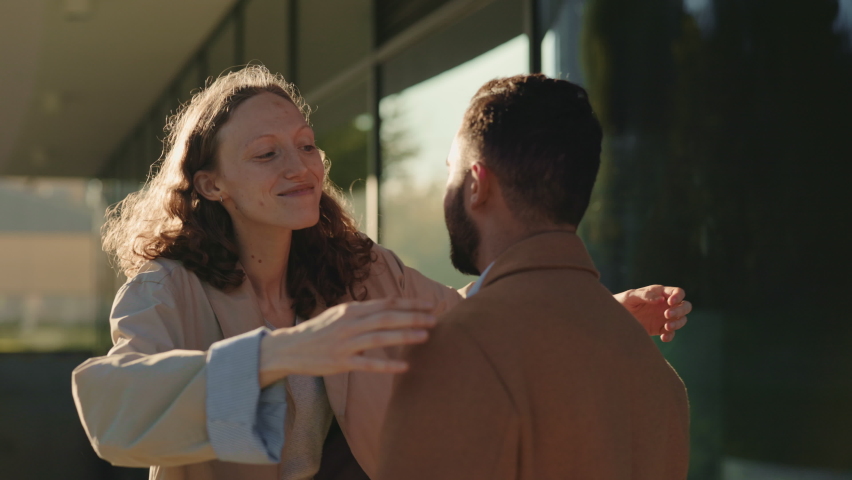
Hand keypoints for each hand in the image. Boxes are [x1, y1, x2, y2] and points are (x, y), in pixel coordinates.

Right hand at [259, 298, 436, 386]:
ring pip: (380, 337)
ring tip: (426, 336)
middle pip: (387, 317)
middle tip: (435, 319)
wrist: (289, 348)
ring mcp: (345, 342)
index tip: (430, 304)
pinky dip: (387, 365)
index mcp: (351, 309)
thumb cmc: (319, 331)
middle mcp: (349, 322)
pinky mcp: (340, 362)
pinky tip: (405, 366)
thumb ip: (363, 312)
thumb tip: (390, 308)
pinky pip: (367, 364)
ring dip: (405, 336)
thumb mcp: (340, 314)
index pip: (386, 303)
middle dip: (413, 317)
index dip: (410, 303)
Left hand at [613, 285, 690, 341]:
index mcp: (660, 293)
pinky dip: (670, 335)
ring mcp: (664, 317)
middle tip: (667, 315)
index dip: (678, 296)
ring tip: (666, 327)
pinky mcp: (660, 329)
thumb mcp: (631, 296)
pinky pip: (671, 333)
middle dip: (680, 310)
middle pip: (685, 306)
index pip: (677, 292)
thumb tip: (661, 299)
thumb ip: (645, 295)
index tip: (671, 302)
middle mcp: (665, 304)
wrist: (615, 318)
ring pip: (681, 320)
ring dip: (677, 323)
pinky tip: (663, 337)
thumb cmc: (623, 301)